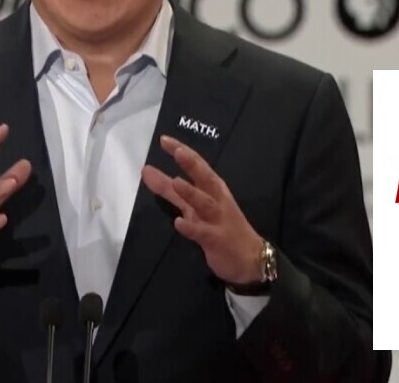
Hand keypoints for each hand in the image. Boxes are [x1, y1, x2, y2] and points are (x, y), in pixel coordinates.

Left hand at [141, 135, 263, 285]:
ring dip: (191, 193)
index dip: (182, 151)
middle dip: (192, 164)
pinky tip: (179, 223)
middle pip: (205, 178)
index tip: (164, 139)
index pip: (198, 166)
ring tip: (176, 183)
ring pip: (205, 203)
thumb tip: (148, 172)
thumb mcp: (195, 206)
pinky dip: (191, 227)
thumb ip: (170, 191)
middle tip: (177, 151)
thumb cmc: (222, 228)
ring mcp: (217, 220)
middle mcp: (216, 200)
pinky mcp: (216, 240)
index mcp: (213, 189)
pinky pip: (202, 233)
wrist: (250, 259)